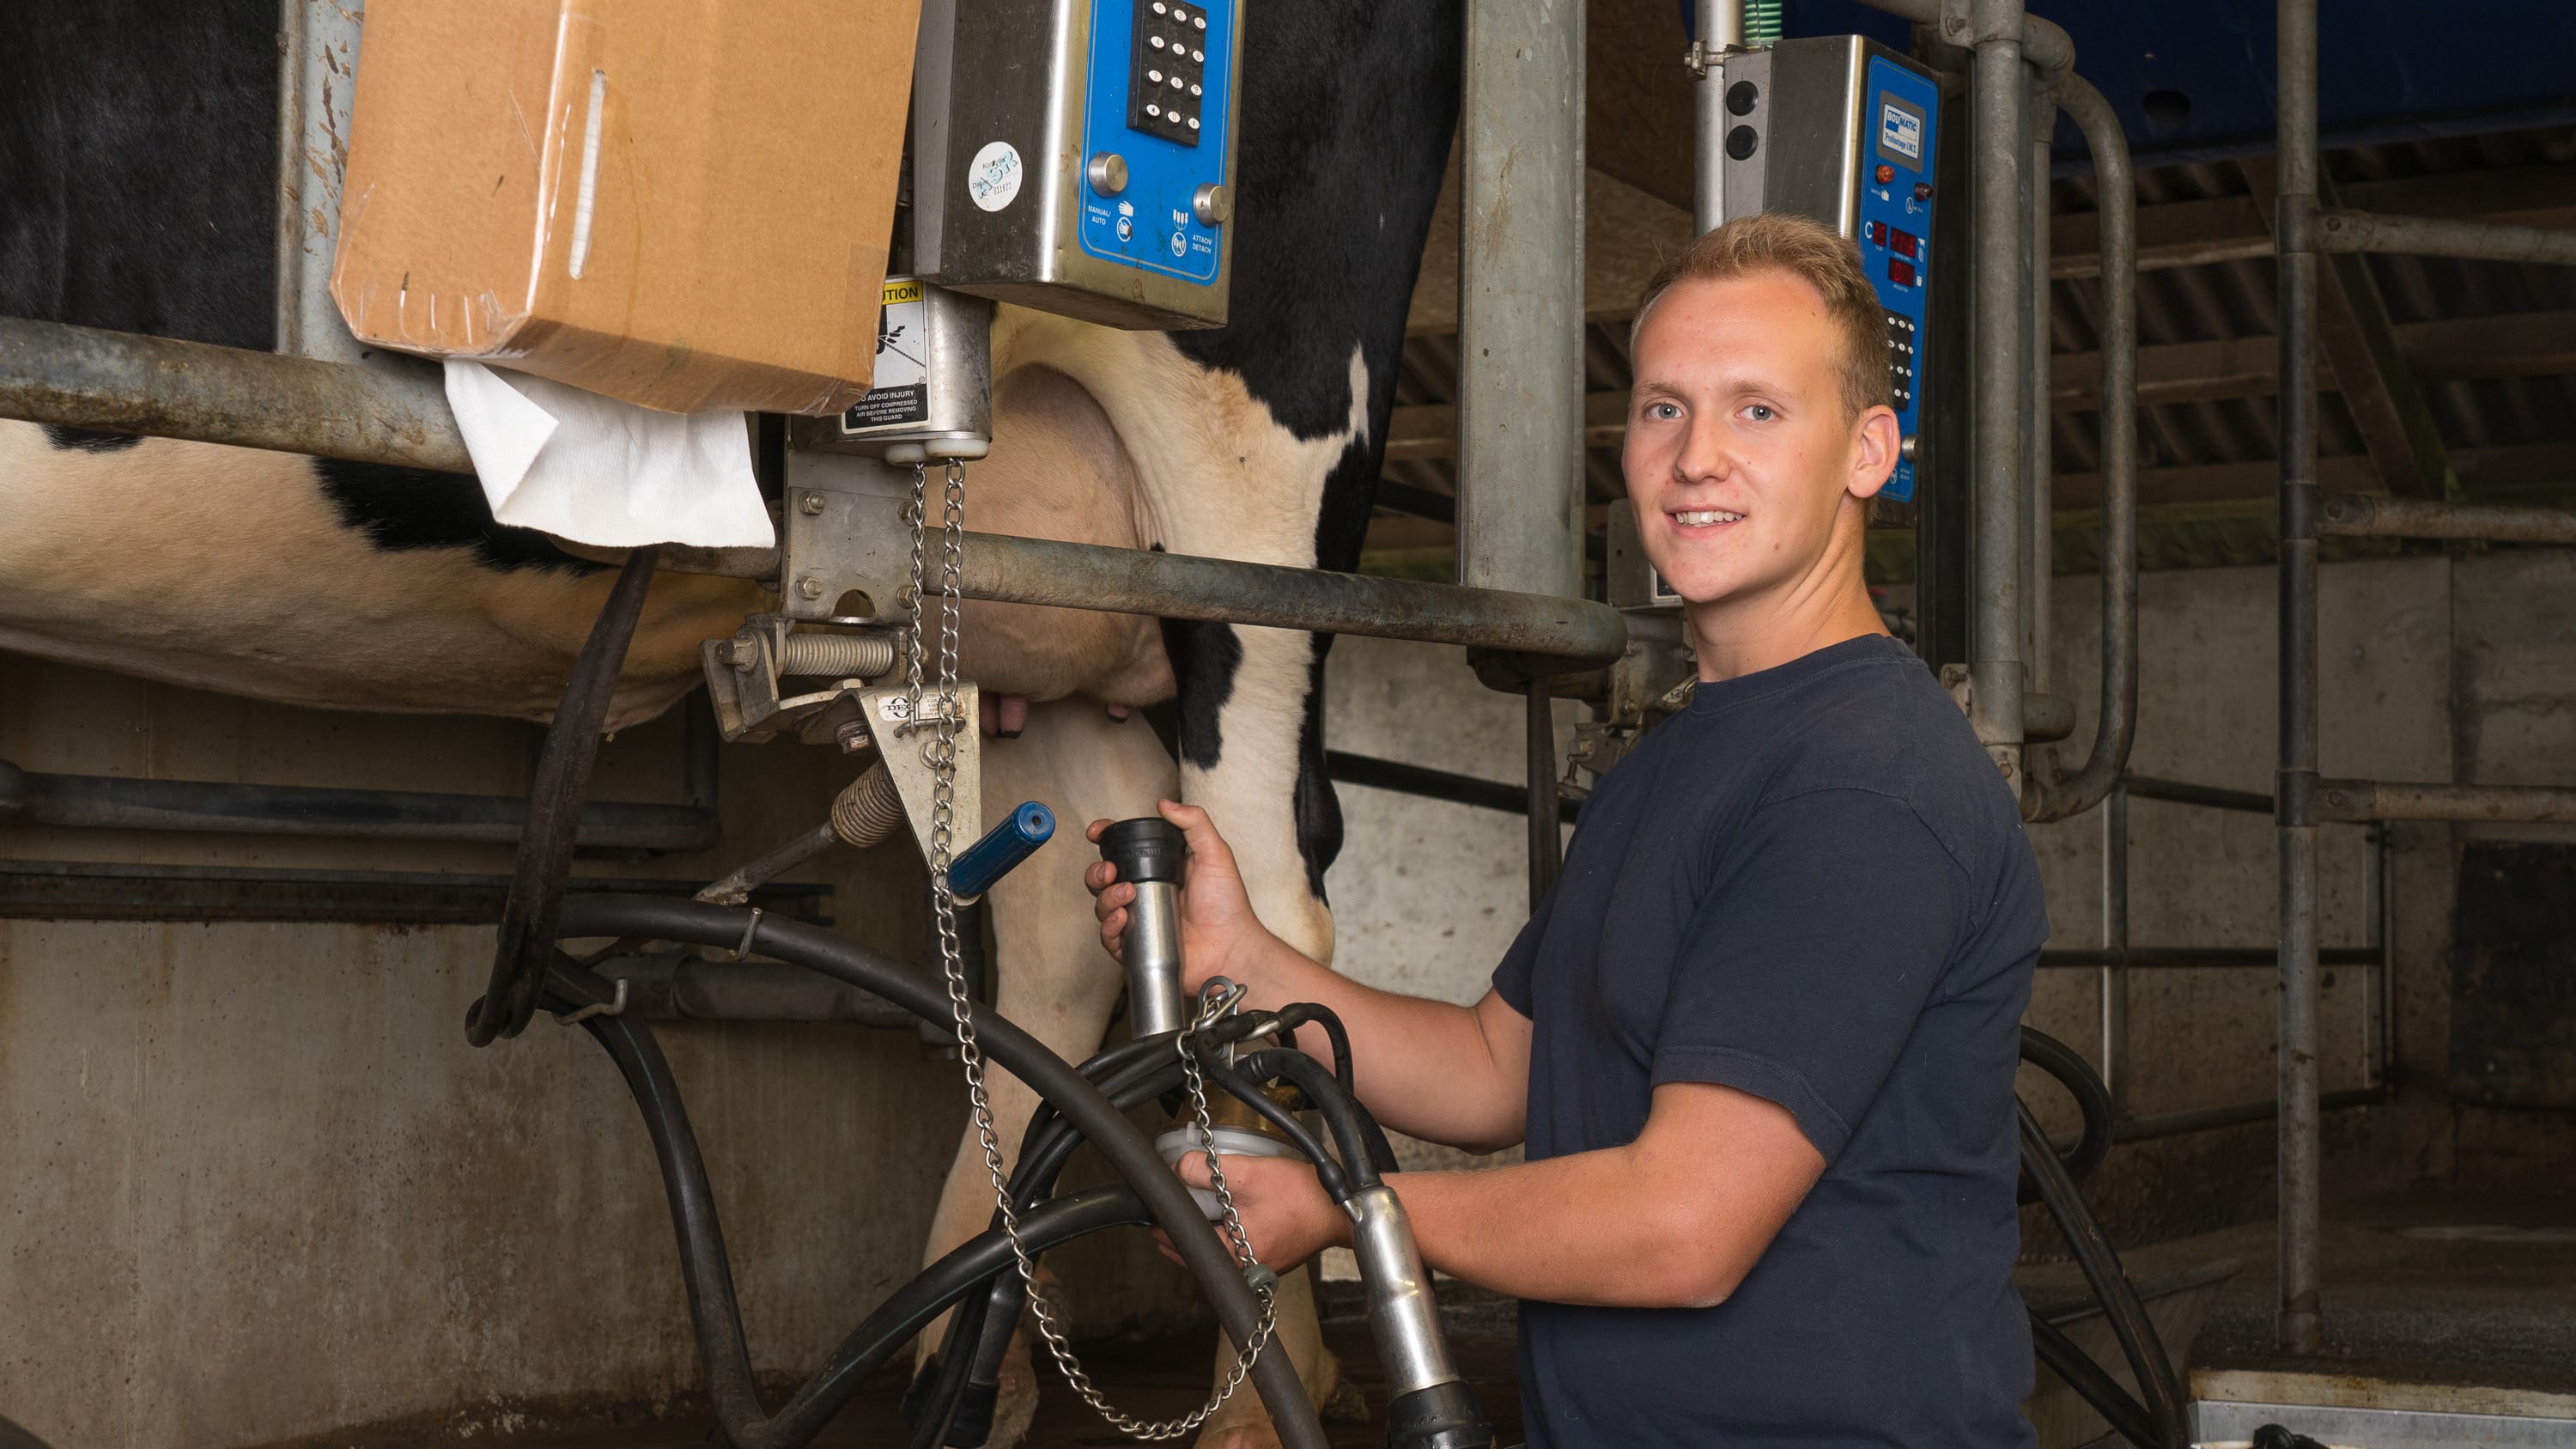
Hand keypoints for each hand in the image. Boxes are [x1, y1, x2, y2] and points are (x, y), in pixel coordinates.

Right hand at [1084, 800, 1277, 995]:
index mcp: (1158, 869)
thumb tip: (1164, 803)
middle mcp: (1144, 893)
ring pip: (1102, 906)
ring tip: (1126, 894)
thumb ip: (1194, 823)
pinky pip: (1110, 938)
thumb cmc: (1227, 904)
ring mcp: (1139, 920)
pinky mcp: (1136, 947)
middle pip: (1104, 879)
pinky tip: (1122, 918)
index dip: (1105, 840)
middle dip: (1097, 872)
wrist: (1231, 947)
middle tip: (1109, 871)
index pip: (1122, 851)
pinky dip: (1109, 927)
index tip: (1097, 833)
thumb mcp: (1215, 854)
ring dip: (1105, 897)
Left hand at [1153, 1151, 1349, 1275]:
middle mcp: (1245, 1269)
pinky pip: (1239, 1253)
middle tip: (1166, 1216)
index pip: (1183, 1248)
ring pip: (1219, 1255)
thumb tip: (1177, 1169)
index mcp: (1233, 1255)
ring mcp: (1260, 1268)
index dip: (1163, 1229)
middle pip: (1199, 1256)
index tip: (1152, 1215)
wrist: (1338, 1208)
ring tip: (1194, 1215)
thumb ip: (1206, 1170)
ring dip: (1204, 1237)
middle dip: (1181, 1237)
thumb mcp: (1248, 1174)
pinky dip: (1226, 1238)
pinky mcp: (1273, 1260)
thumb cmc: (1300, 1197)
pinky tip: (1227, 1219)